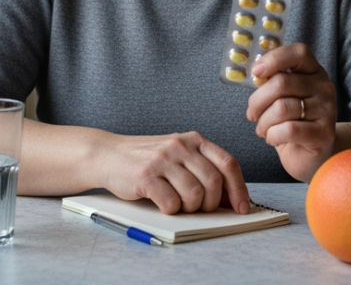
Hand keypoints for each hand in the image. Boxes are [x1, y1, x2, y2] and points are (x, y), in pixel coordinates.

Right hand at [93, 131, 251, 214]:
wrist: (107, 154)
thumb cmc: (148, 160)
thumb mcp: (179, 157)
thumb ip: (203, 171)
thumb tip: (231, 200)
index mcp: (194, 140)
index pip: (228, 163)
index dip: (239, 189)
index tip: (242, 208)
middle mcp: (181, 146)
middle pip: (213, 182)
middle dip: (211, 204)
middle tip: (200, 209)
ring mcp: (163, 159)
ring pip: (194, 194)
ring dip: (190, 209)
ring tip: (179, 205)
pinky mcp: (146, 176)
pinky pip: (171, 203)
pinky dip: (171, 210)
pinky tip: (163, 204)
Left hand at [245, 43, 337, 181]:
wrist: (311, 155)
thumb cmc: (292, 121)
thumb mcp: (283, 97)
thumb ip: (272, 81)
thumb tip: (254, 72)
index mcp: (314, 71)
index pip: (298, 53)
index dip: (274, 59)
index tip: (256, 72)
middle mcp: (324, 87)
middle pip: (282, 83)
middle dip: (257, 100)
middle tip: (252, 113)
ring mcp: (327, 110)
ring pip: (282, 108)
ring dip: (263, 122)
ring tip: (262, 129)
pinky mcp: (324, 133)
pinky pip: (289, 130)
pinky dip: (272, 135)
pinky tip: (272, 138)